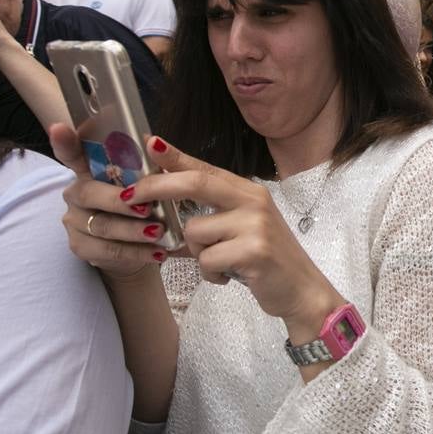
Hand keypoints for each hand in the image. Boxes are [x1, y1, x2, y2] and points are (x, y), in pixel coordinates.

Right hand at [48, 123, 170, 277]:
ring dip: (132, 230)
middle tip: (147, 208)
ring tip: (158, 232)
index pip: (72, 153)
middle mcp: (76, 193)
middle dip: (119, 202)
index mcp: (90, 170)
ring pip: (101, 225)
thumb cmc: (142, 207)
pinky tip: (156, 252)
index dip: (64, 141)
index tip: (59, 128)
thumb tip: (155, 143)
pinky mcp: (80, 246)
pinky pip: (107, 250)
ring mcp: (74, 220)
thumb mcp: (151, 184)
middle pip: (89, 193)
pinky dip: (135, 252)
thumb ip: (150, 165)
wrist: (137, 247)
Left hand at [124, 137, 343, 323]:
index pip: (205, 167)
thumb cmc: (265, 258)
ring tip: (221, 263)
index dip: (175, 156)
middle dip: (157, 188)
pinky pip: (207, 260)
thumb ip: (213, 210)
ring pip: (195, 232)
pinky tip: (229, 277)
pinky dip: (211, 274)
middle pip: (196, 183)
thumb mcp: (243, 225)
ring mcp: (255, 224)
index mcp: (248, 191)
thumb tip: (164, 199)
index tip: (148, 143)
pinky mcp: (253, 251)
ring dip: (197, 254)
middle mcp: (253, 200)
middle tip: (130, 198)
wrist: (302, 289)